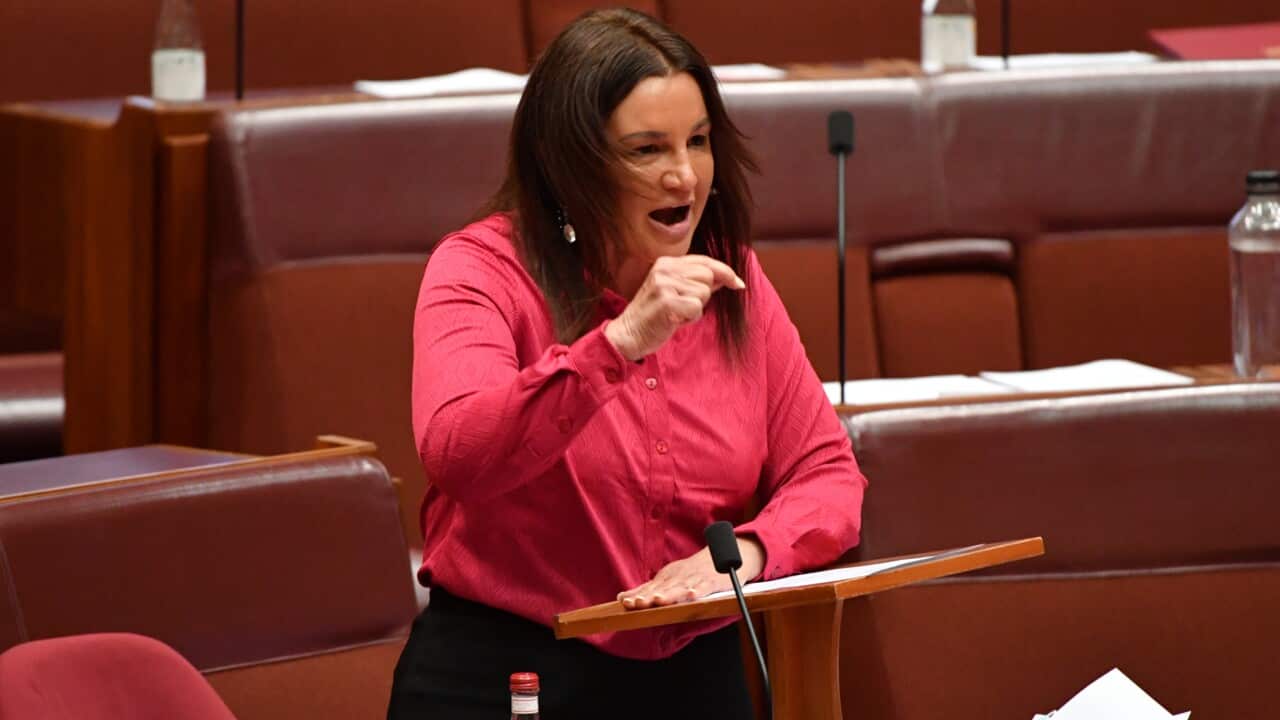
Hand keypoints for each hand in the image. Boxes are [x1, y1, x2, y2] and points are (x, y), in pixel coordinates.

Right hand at [605, 255, 745, 360]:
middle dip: (704, 294)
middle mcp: (665, 269)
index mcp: (666, 263)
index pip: (705, 261)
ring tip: (677, 313)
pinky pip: (697, 308)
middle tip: (684, 306)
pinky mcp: (667, 302)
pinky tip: (674, 320)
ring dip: (696, 308)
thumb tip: (727, 277)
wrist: (629, 335)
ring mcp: (665, 284)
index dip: (725, 272)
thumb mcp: (674, 291)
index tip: (738, 284)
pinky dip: (690, 318)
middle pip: (708, 276)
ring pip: (704, 293)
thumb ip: (697, 282)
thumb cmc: (655, 316)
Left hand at [616, 536, 763, 609]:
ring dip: (670, 594)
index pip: (650, 588)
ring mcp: (694, 579)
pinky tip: (693, 595)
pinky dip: (698, 590)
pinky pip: (704, 587)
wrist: (721, 556)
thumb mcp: (667, 578)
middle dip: (650, 596)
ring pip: (680, 588)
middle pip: (663, 588)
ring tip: (659, 600)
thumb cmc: (691, 572)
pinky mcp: (710, 582)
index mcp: (667, 577)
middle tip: (637, 602)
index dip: (638, 595)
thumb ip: (645, 589)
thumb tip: (621, 598)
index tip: (625, 602)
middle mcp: (678, 577)